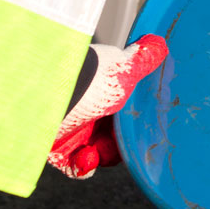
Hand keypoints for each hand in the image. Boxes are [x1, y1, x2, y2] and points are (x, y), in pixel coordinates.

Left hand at [48, 35, 168, 178]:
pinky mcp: (56, 147)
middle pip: (115, 136)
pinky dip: (82, 165)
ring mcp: (71, 128)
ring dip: (101, 155)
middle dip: (119, 143)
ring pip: (98, 153)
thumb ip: (144, 60)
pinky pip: (75, 166)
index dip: (135, 122)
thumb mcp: (125, 68)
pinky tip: (83, 156)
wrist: (49, 96)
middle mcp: (88, 108)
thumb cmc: (91, 79)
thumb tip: (160, 42)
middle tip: (115, 142)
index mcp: (105, 90)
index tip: (138, 126)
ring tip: (92, 151)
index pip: (127, 111)